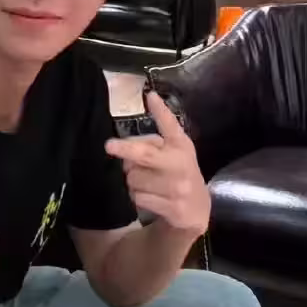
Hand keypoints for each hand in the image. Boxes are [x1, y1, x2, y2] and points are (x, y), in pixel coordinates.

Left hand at [105, 91, 208, 237]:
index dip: (161, 111)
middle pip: (146, 154)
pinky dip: (136, 197)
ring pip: (135, 179)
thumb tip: (121, 147)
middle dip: (125, 149)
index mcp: (181, 145)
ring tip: (143, 183)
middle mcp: (181, 164)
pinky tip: (147, 198)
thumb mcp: (173, 155)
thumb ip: (152, 146)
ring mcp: (178, 187)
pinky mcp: (173, 206)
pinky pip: (139, 198)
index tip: (151, 96)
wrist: (197, 210)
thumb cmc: (177, 175)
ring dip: (131, 181)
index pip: (171, 125)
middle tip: (109, 145)